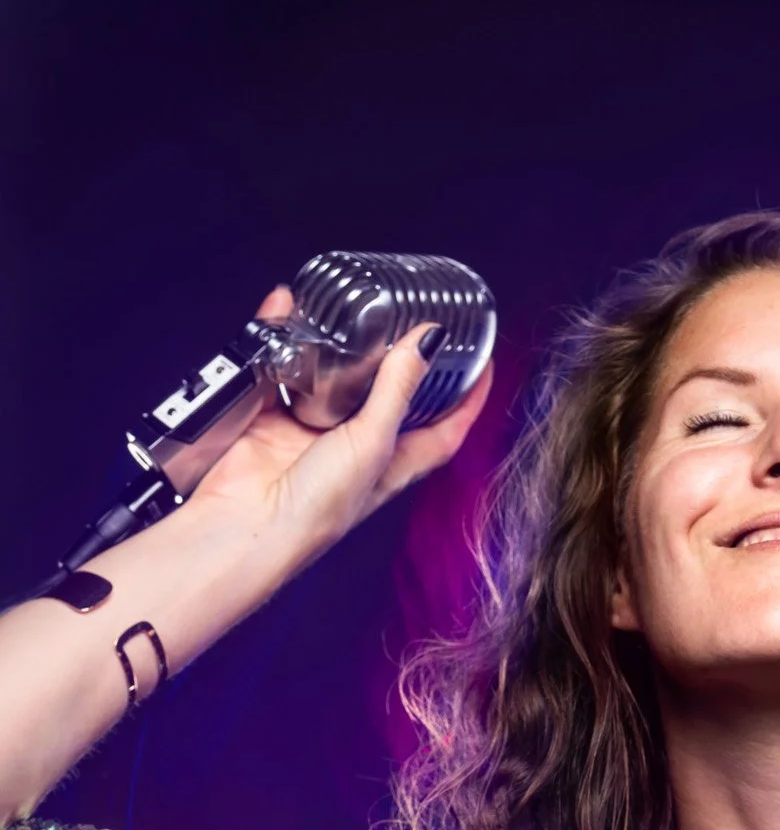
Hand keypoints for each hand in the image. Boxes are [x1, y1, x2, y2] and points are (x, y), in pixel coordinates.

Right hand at [184, 284, 494, 562]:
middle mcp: (359, 448)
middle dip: (405, 360)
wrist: (246, 524)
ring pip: (336, 377)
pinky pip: (282, 367)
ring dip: (341, 344)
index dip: (469, 398)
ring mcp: (316, 432)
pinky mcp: (275, 419)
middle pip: (393, 396)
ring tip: (353, 305)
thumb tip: (428, 341)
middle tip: (415, 318)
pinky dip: (282, 338)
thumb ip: (397, 389)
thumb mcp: (371, 443)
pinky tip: (287, 310)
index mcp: (395, 462)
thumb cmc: (315, 509)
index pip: (447, 429)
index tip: (482, 362)